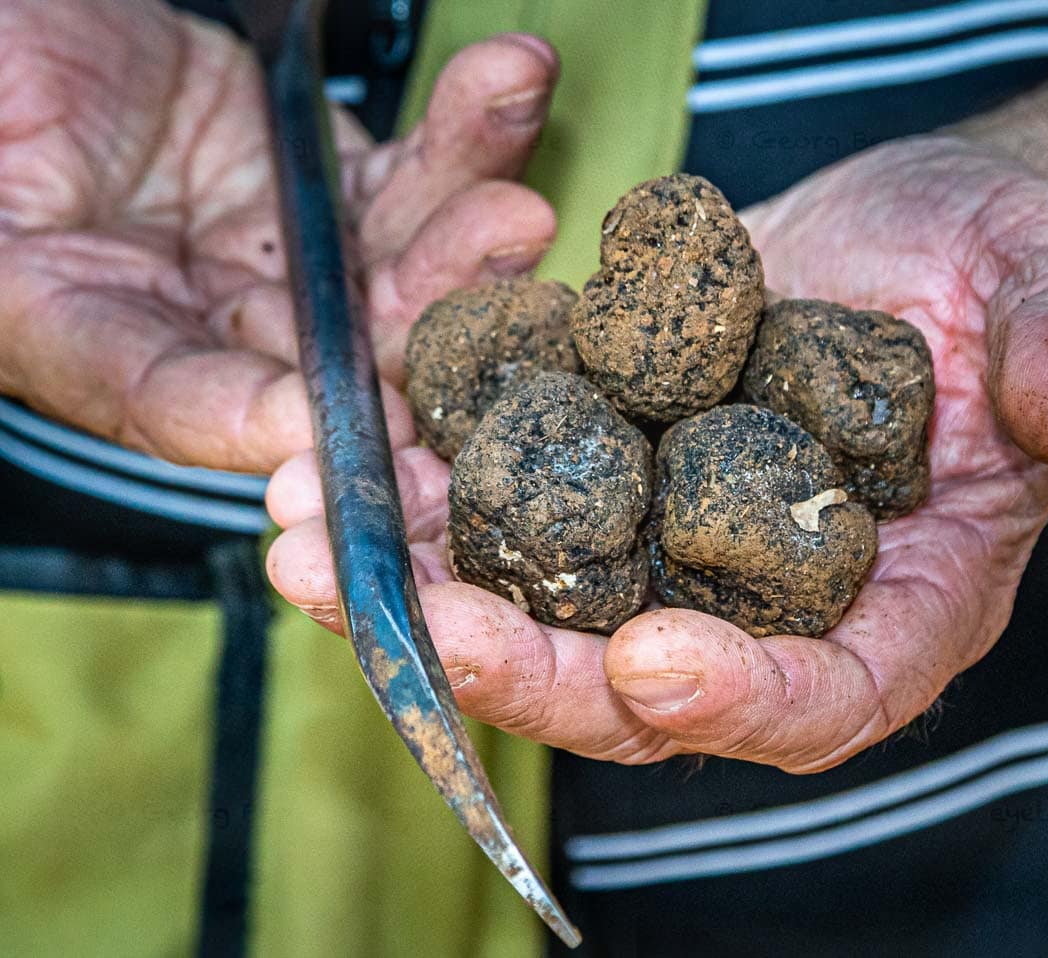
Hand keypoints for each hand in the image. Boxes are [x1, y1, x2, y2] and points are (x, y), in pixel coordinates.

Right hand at [0, 0, 559, 471]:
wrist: (23, 41)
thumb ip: (29, 292)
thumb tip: (69, 331)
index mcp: (118, 352)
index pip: (203, 408)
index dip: (283, 418)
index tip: (359, 415)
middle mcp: (225, 319)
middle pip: (343, 347)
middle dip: (427, 317)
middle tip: (492, 262)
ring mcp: (293, 253)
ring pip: (401, 258)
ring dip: (468, 227)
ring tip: (516, 199)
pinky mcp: (336, 181)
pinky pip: (416, 167)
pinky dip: (469, 128)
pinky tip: (512, 82)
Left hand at [266, 136, 1047, 771]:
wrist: (925, 237)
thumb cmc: (1015, 279)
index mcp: (895, 603)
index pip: (821, 698)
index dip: (738, 699)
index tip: (650, 663)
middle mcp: (763, 595)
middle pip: (632, 680)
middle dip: (515, 661)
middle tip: (408, 614)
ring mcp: (675, 532)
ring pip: (540, 599)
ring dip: (421, 574)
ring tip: (308, 528)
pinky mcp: (611, 455)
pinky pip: (513, 492)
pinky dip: (430, 476)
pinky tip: (349, 437)